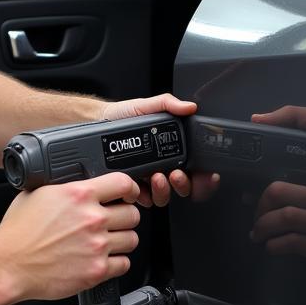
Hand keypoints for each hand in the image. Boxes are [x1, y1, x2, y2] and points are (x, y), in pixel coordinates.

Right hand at [0, 172, 141, 301]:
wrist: (8, 265)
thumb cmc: (17, 233)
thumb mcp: (38, 194)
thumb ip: (65, 188)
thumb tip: (76, 185)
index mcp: (79, 195)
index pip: (123, 182)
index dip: (130, 188)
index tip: (128, 194)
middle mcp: (91, 219)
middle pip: (132, 214)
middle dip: (125, 217)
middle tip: (114, 221)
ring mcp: (96, 246)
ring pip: (132, 239)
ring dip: (122, 240)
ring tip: (107, 242)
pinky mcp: (96, 270)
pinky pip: (124, 264)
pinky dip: (116, 263)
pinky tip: (103, 259)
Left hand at [100, 93, 218, 205]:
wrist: (97, 122)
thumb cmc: (122, 115)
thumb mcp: (147, 106)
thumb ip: (168, 104)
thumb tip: (189, 106)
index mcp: (172, 150)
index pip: (197, 170)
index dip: (206, 177)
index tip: (208, 175)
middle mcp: (163, 167)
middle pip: (184, 188)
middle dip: (184, 184)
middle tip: (176, 175)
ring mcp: (148, 179)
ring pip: (165, 197)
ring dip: (164, 190)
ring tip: (157, 176)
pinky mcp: (131, 186)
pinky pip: (143, 200)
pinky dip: (144, 196)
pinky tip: (140, 185)